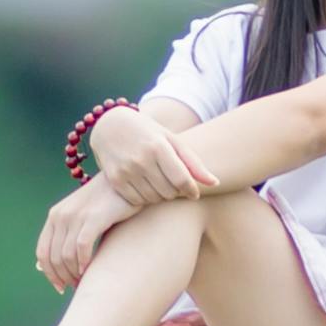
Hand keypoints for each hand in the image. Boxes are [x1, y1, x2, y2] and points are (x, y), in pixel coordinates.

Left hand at [36, 172, 137, 292]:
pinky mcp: (93, 218)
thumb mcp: (80, 217)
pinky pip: (82, 247)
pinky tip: (89, 270)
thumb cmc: (105, 204)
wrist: (125, 183)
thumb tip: (49, 265)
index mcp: (54, 216)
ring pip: (67, 255)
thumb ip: (65, 236)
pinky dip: (83, 263)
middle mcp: (61, 215)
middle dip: (63, 277)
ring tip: (83, 281)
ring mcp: (76, 216)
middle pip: (54, 257)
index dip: (49, 274)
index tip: (60, 287)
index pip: (42, 252)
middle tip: (75, 287)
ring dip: (74, 273)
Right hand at [90, 106, 220, 208]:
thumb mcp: (172, 140)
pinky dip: (144, 198)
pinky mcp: (115, 179)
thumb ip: (193, 163)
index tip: (193, 193)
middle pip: (169, 192)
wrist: (110, 125)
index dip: (191, 190)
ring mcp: (126, 170)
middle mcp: (141, 159)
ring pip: (154, 199)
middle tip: (174, 184)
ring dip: (160, 196)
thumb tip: (215, 183)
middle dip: (176, 192)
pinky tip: (145, 187)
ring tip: (160, 184)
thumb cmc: (148, 133)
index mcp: (159, 146)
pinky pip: (137, 200)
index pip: (182, 179)